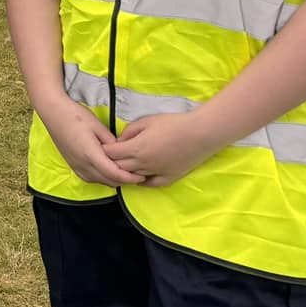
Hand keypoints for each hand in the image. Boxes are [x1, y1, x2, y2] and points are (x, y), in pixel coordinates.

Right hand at [36, 97, 143, 186]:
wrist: (53, 112)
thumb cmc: (75, 115)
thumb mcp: (98, 126)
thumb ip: (111, 142)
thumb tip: (121, 152)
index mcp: (90, 154)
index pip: (114, 174)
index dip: (130, 178)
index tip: (141, 175)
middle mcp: (82, 164)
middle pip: (108, 180)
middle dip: (124, 180)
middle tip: (137, 175)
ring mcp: (76, 165)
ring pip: (99, 181)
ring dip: (113, 180)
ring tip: (124, 173)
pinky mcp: (72, 164)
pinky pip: (90, 178)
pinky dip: (101, 178)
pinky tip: (106, 171)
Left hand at [104, 111, 222, 186]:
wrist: (200, 133)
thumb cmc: (173, 124)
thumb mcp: (146, 121)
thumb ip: (129, 131)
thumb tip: (120, 141)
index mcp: (136, 148)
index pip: (110, 154)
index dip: (105, 150)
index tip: (105, 145)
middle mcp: (143, 163)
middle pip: (118, 167)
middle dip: (112, 162)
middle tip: (112, 156)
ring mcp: (156, 172)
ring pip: (132, 177)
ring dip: (126, 172)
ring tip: (125, 164)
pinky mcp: (169, 178)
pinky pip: (150, 184)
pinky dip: (142, 181)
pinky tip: (140, 176)